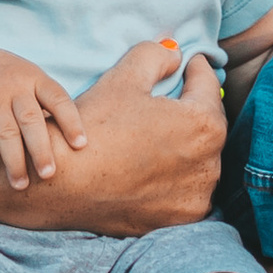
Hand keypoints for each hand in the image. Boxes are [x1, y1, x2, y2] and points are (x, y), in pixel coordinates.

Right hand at [0, 45, 86, 191]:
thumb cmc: (12, 83)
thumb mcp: (33, 83)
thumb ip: (50, 109)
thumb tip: (81, 151)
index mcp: (37, 81)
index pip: (58, 99)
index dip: (71, 122)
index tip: (81, 146)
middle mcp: (15, 87)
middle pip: (31, 120)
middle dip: (40, 149)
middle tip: (49, 175)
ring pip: (5, 131)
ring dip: (13, 160)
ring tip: (21, 185)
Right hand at [52, 38, 225, 237]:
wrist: (63, 185)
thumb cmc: (94, 127)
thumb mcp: (124, 78)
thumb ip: (156, 56)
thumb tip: (175, 53)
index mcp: (203, 125)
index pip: (207, 86)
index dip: (196, 69)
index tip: (189, 63)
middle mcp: (209, 165)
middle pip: (208, 125)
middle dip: (193, 106)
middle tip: (175, 94)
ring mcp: (196, 197)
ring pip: (201, 159)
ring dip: (189, 143)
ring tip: (162, 132)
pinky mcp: (180, 219)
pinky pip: (189, 189)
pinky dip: (179, 174)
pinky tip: (156, 164)